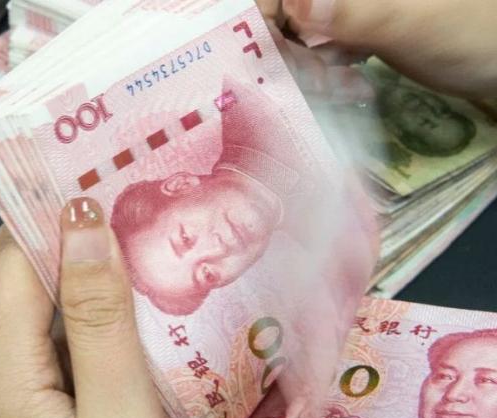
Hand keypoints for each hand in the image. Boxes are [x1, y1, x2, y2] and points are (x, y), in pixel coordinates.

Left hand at [0, 198, 188, 417]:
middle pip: (30, 301)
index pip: (13, 272)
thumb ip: (101, 325)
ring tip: (157, 265)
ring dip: (99, 302)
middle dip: (83, 255)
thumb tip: (81, 223)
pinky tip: (145, 335)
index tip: (98, 174)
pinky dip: (102, 345)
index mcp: (1, 388)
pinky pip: (66, 369)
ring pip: (53, 334)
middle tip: (145, 215)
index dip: (49, 219)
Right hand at [260, 0, 496, 98]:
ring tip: (344, 91)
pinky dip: (327, 76)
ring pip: (298, 37)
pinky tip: (353, 91)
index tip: (266, 60)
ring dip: (308, 72)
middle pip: (283, 15)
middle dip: (288, 53)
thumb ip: (359, 12)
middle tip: (318, 84)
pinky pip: (321, 52)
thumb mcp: (419, 22)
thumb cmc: (476, 32)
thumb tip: (297, 5)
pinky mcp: (357, 30)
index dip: (260, 19)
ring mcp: (346, 9)